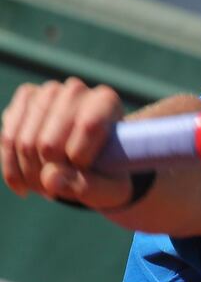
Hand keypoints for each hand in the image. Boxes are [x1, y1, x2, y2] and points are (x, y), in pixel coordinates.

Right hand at [1, 77, 132, 208]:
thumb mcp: (109, 188)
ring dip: (29, 175)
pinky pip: (7, 139)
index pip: (88, 127)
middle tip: (58, 191)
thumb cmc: (106, 173)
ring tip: (44, 189)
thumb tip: (50, 179)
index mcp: (107, 102)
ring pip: (24, 143)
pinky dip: (12, 169)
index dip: (79, 159)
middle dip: (49, 175)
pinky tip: (25, 184)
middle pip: (48, 142)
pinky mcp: (24, 99)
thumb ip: (86, 186)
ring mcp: (47, 92)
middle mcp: (77, 90)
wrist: (90, 162)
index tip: (82, 173)